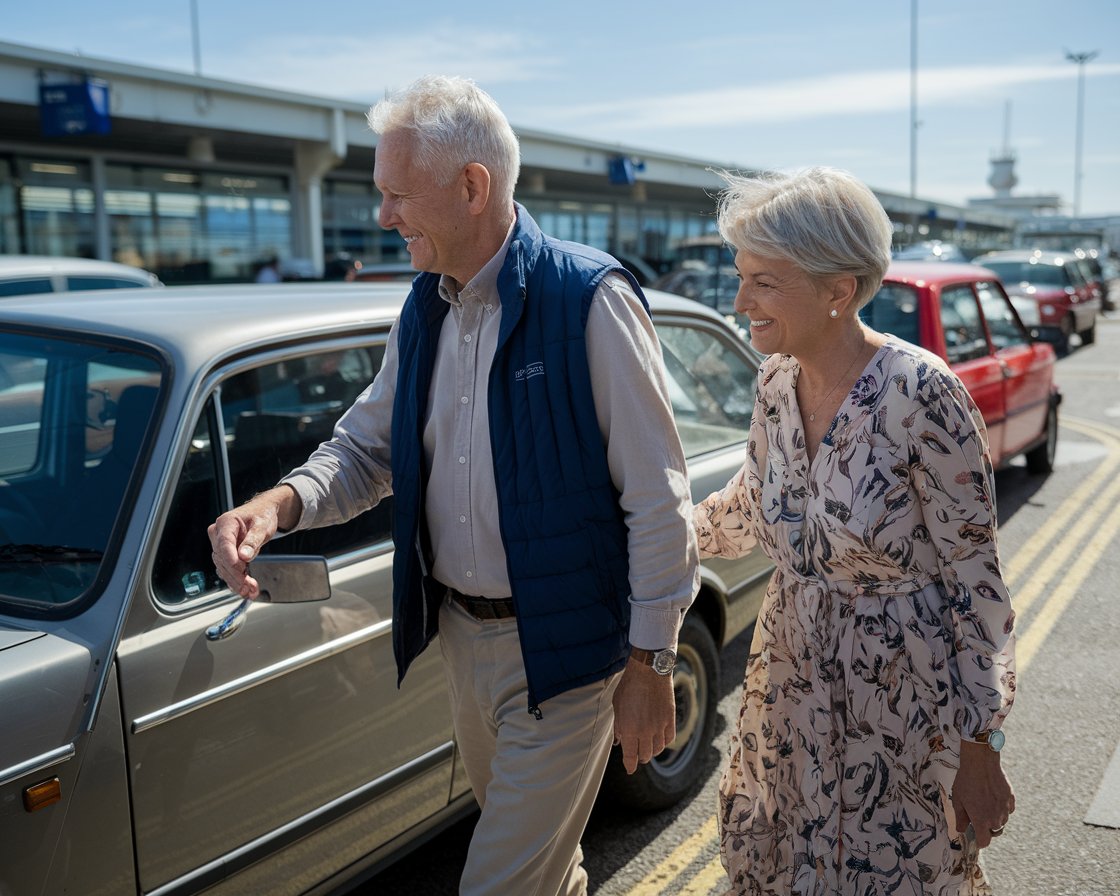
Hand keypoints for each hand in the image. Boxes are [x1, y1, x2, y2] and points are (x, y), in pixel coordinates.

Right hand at [208, 486, 299, 597]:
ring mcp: (219, 545)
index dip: (230, 557)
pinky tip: (246, 590)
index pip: (224, 542)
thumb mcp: (262, 525)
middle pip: (223, 558)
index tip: (239, 568)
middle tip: (250, 586)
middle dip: (236, 574)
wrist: (262, 513)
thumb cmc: (262, 515)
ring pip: (223, 567)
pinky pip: (227, 570)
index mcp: (226, 523)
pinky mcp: (224, 555)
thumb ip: (253, 540)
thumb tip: (244, 556)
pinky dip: (236, 581)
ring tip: (250, 591)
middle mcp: (218, 534)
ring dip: (236, 581)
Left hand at [612, 657, 674, 774]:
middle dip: (639, 757)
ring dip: (651, 751)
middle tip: (637, 754)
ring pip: (657, 750)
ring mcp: (659, 726)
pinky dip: (663, 742)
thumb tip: (619, 741)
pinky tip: (658, 739)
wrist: (649, 671)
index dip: (629, 766)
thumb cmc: (629, 686)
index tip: (629, 769)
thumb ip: (618, 726)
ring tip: (647, 746)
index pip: (630, 757)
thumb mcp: (617, 706)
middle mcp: (645, 731)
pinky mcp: (670, 719)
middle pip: (645, 755)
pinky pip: (668, 739)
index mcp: (629, 729)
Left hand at [951, 739, 1014, 848]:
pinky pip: (1008, 809)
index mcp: (981, 821)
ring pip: (1002, 820)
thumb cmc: (966, 781)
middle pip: (993, 831)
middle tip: (977, 814)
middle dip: (986, 827)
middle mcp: (996, 819)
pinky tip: (993, 796)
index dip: (979, 841)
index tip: (976, 837)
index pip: (984, 842)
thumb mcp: (958, 800)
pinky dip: (1002, 807)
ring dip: (995, 817)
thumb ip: (961, 818)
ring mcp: (1005, 809)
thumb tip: (961, 829)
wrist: (980, 763)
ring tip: (984, 802)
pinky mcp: (1011, 799)